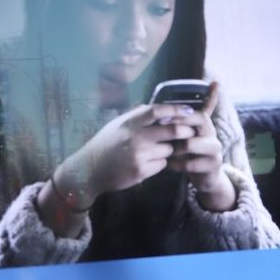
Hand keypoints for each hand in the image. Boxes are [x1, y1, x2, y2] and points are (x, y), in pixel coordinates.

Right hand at [54, 103, 199, 205]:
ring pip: (168, 150)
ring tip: (155, 152)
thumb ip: (136, 116)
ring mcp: (139, 155)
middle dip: (185, 131)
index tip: (189, 110)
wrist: (88, 170)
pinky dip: (159, 163)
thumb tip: (156, 107)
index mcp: (129, 122)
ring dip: (168, 150)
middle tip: (190, 132)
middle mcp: (135, 137)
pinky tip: (146, 164)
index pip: (158, 110)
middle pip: (172, 130)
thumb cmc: (105, 145)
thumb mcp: (117, 125)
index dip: (176, 109)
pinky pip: (161, 165)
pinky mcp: (141, 171)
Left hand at [166, 81, 235, 210]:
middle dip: (177, 126)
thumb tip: (179, 97)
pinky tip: (170, 166)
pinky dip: (176, 165)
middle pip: (198, 121)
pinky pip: (189, 164)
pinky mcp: (214, 164)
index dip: (181, 113)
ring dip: (174, 148)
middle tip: (160, 133)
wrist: (205, 177)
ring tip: (166, 153)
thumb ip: (183, 117)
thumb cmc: (191, 153)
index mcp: (205, 123)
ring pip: (190, 144)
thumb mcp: (187, 133)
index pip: (198, 111)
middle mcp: (212, 133)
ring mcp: (216, 149)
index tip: (163, 117)